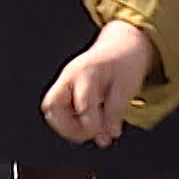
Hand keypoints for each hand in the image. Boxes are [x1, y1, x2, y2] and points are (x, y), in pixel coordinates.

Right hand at [42, 20, 156, 147]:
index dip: (92, 126)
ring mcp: (65, 80)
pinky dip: (69, 121)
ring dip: (66, 126)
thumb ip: (116, 111)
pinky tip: (88, 125)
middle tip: (90, 135)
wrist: (122, 43)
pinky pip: (58, 108)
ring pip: (50, 109)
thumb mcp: (128, 86)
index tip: (107, 135)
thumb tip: (109, 135)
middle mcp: (70, 75)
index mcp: (87, 72)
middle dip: (68, 128)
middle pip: (52, 106)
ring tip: (88, 133)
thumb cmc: (126, 62)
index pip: (83, 106)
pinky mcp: (65, 87)